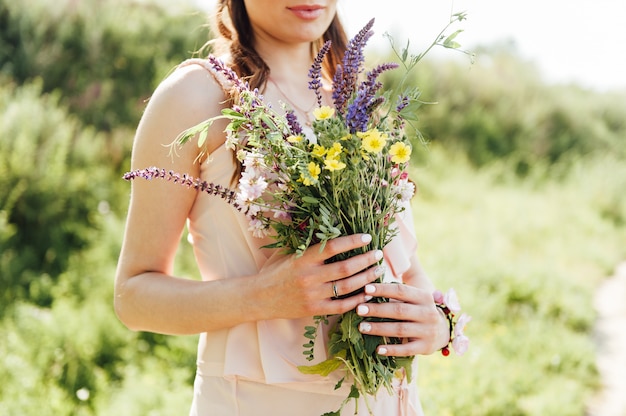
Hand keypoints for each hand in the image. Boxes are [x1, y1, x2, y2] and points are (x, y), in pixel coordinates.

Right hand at [257, 234, 384, 319]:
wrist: (258, 298)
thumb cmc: (273, 272)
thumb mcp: (286, 253)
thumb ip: (306, 243)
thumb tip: (327, 227)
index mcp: (303, 259)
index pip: (334, 247)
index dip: (353, 241)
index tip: (367, 237)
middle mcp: (309, 277)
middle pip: (346, 268)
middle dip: (366, 260)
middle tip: (379, 254)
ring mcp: (313, 295)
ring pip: (347, 287)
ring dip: (366, 278)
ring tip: (378, 271)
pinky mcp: (314, 310)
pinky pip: (341, 306)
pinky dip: (357, 300)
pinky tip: (368, 293)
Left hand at [355, 283, 449, 355]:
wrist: (442, 331)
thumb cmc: (418, 311)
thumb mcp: (413, 300)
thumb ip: (395, 296)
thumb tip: (366, 293)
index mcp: (424, 297)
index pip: (401, 290)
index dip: (383, 289)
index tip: (365, 289)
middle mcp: (428, 313)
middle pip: (399, 310)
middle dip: (377, 309)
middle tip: (359, 309)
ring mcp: (428, 331)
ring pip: (400, 330)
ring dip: (379, 328)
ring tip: (362, 327)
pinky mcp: (425, 348)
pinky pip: (406, 349)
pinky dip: (391, 349)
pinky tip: (378, 349)